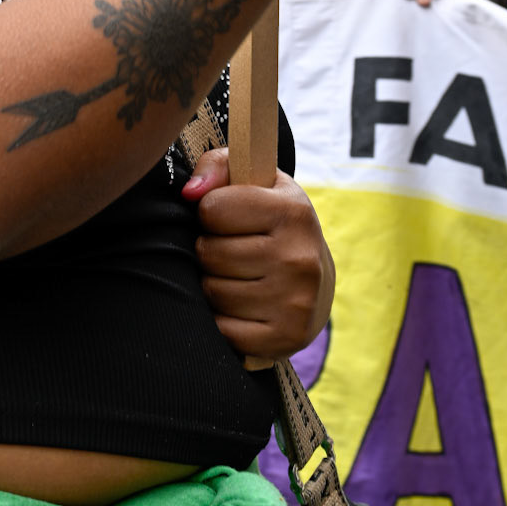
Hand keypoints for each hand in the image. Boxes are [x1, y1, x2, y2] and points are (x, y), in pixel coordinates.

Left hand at [182, 147, 334, 361]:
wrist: (316, 279)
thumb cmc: (271, 220)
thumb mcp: (254, 180)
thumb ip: (217, 166)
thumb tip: (190, 193)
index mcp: (293, 212)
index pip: (212, 208)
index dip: (211, 212)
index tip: (229, 217)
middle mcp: (299, 258)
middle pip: (209, 253)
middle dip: (210, 249)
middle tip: (233, 249)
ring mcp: (295, 302)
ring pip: (213, 292)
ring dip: (214, 283)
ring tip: (238, 275)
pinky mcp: (287, 338)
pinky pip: (223, 329)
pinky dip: (223, 319)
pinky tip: (243, 305)